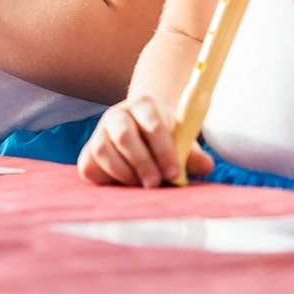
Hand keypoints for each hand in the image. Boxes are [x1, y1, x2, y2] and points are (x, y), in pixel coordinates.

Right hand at [76, 95, 212, 187]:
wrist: (141, 135)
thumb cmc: (165, 142)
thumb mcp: (181, 144)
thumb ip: (192, 155)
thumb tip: (205, 165)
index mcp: (145, 107)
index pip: (152, 124)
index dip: (163, 150)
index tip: (174, 172)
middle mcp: (118, 115)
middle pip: (124, 135)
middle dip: (141, 162)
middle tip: (155, 183)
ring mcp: (100, 131)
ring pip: (102, 149)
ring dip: (122, 172)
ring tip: (139, 186)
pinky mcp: (88, 151)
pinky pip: (88, 165)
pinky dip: (104, 179)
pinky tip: (121, 186)